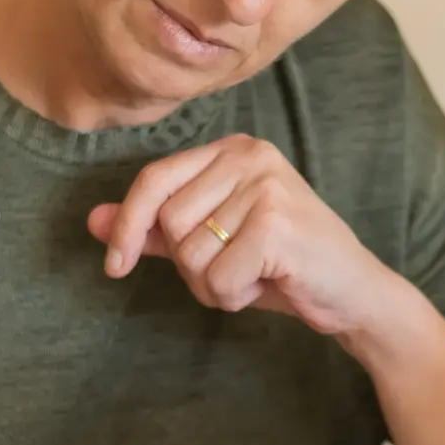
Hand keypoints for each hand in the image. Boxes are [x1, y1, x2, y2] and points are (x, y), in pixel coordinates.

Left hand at [87, 133, 401, 340]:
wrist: (353, 292)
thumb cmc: (282, 266)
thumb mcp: (214, 241)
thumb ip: (157, 229)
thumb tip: (92, 221)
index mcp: (233, 149)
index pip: (154, 180)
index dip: (127, 226)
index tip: (115, 265)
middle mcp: (250, 155)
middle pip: (169, 222)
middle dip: (191, 266)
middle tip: (233, 271)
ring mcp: (265, 186)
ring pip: (191, 254)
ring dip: (213, 284)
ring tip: (254, 276)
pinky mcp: (276, 224)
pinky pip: (217, 278)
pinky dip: (234, 295)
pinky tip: (268, 284)